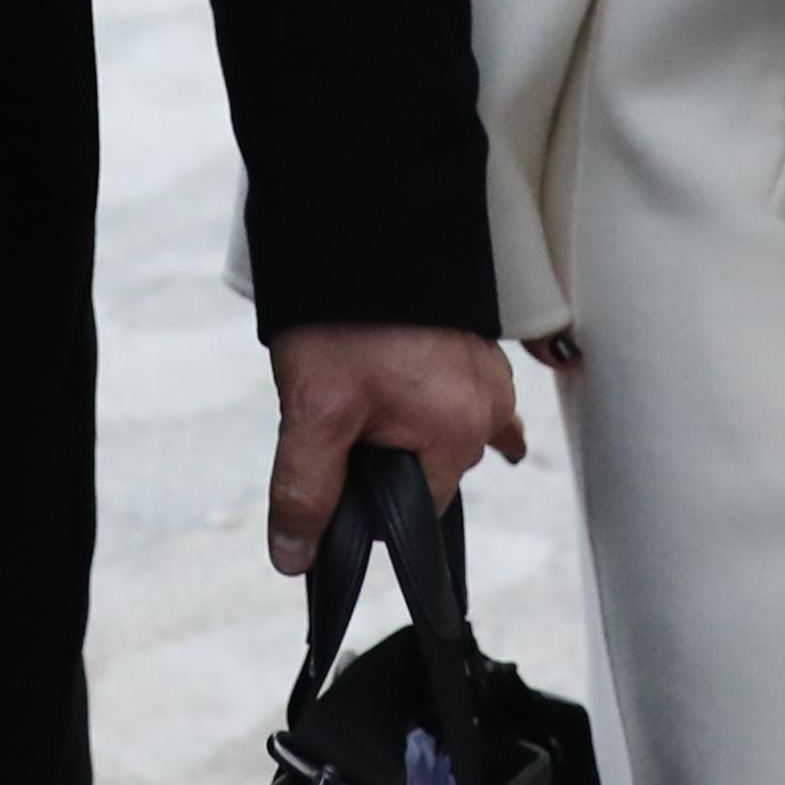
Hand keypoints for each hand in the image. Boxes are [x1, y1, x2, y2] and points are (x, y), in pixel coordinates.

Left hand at [266, 322, 525, 577]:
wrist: (360, 226)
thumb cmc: (342, 317)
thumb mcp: (313, 411)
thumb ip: (306, 490)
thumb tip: (296, 558)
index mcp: (457, 433)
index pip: (416, 511)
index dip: (369, 504)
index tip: (339, 476)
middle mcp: (488, 407)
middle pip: (433, 469)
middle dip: (389, 460)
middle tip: (343, 418)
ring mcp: (488, 373)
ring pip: (447, 432)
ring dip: (409, 427)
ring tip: (367, 398)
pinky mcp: (478, 346)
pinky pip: (471, 398)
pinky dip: (447, 407)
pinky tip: (433, 411)